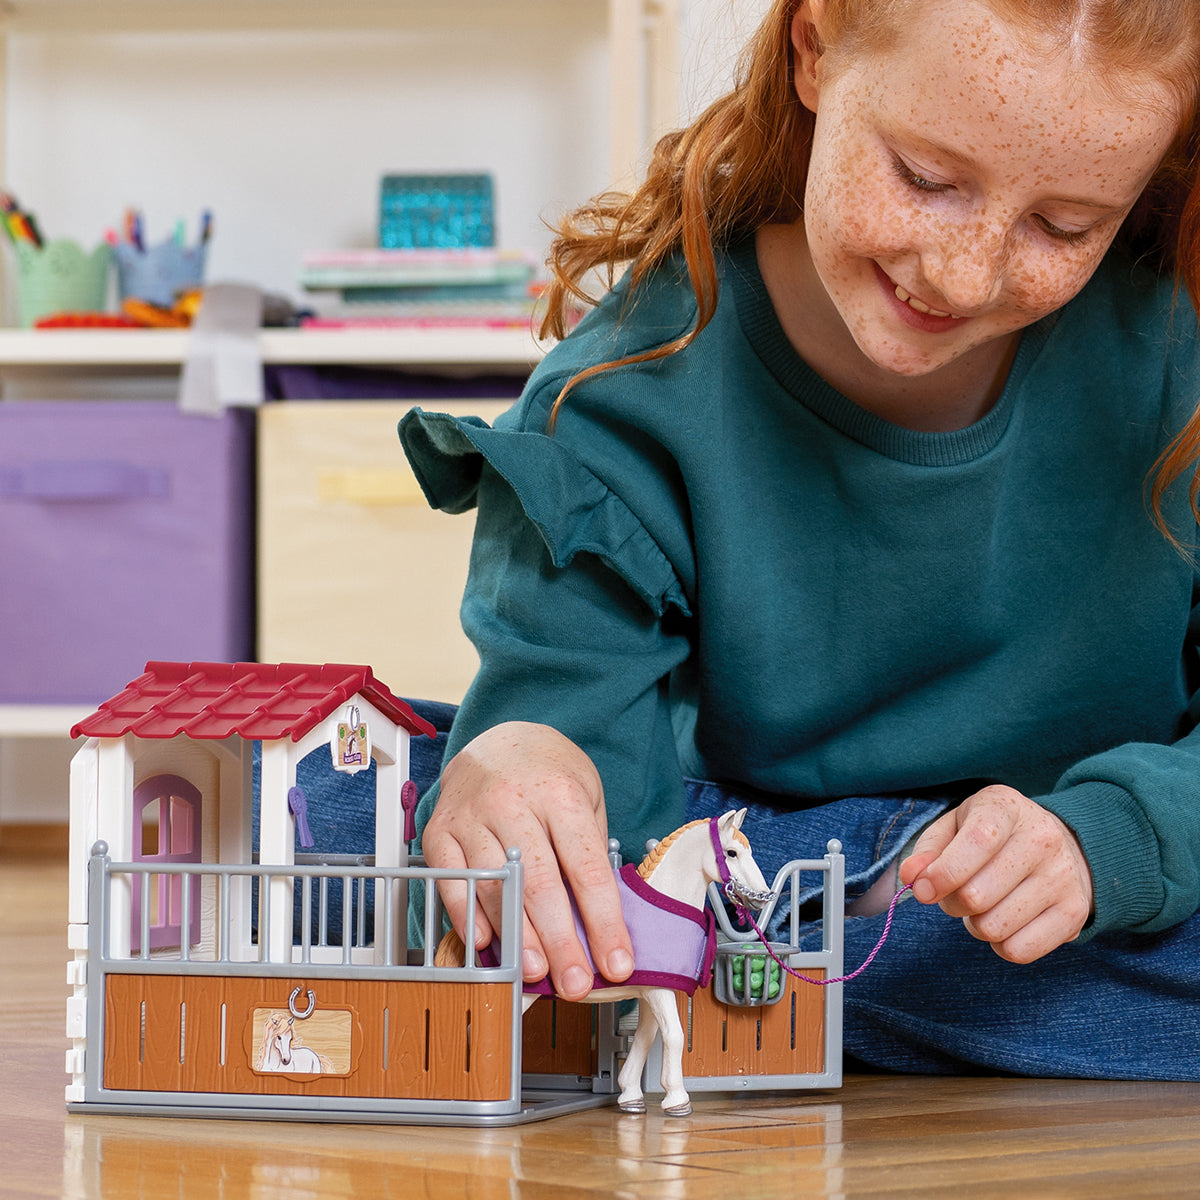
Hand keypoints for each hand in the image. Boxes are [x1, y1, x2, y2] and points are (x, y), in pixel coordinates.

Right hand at [421, 721, 634, 998]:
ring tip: (536, 973)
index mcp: (560, 795)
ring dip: (517, 937)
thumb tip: (598, 924)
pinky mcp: (440, 831)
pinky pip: (451, 881)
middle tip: (576, 984)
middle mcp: (512, 803)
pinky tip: (487, 944)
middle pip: (539, 884)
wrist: (500, 738)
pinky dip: (467, 917)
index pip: (586, 869)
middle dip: (560, 942)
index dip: (603, 921)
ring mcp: (471, 817)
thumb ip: (590, 851)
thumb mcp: (588, 795)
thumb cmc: (550, 775)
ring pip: (494, 887)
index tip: (617, 963)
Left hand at [898, 785, 1093, 962]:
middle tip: (956, 894)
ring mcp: (1062, 878)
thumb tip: (911, 878)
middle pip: (977, 895)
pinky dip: (999, 944)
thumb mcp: (957, 825)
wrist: (1063, 844)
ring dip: (975, 925)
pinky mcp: (1074, 914)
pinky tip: (1005, 921)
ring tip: (984, 905)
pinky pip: (1019, 951)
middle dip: (951, 903)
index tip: (922, 890)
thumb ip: (929, 850)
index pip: (977, 842)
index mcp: (1007, 808)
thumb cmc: (994, 835)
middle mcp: (1042, 839)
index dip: (943, 873)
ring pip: (994, 927)